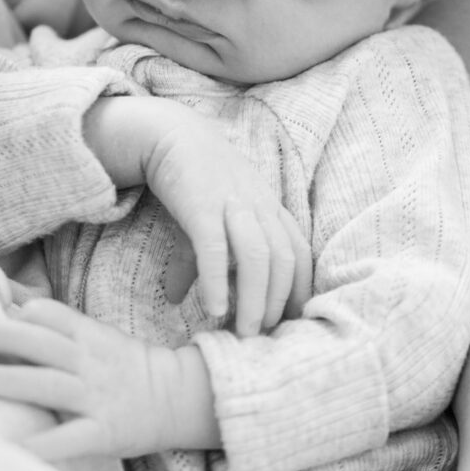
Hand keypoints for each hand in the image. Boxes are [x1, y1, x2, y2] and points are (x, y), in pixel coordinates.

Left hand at [0, 298, 218, 459]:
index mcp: (87, 334)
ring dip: (7, 380)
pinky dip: (42, 445)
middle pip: (43, 343)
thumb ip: (43, 312)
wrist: (175, 397)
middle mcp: (90, 362)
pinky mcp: (103, 432)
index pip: (51, 314)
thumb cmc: (118, 363)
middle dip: (1, 335)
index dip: (18, 311)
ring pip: (48, 385)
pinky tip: (14, 448)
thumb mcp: (89, 331)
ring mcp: (96, 397)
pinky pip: (69, 439)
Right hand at [143, 108, 311, 335]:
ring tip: (242, 332)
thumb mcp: (204, 221)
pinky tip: (213, 308)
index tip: (289, 324)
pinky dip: (216, 280)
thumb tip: (177, 299)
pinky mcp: (201, 204)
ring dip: (254, 299)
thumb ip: (199, 260)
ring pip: (258, 256)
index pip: (299, 252)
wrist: (170, 133)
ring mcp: (233, 203)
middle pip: (283, 259)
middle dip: (276, 302)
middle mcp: (259, 206)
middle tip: (263, 337)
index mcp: (269, 208)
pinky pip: (215, 246)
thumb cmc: (194, 180)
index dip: (299, 289)